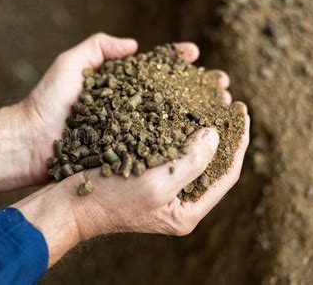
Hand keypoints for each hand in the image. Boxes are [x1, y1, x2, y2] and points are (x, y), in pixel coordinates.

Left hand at [11, 32, 206, 185]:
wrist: (30, 142)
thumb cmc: (47, 101)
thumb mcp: (71, 64)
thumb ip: (98, 46)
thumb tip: (134, 44)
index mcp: (116, 84)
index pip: (152, 68)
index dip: (174, 60)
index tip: (194, 54)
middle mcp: (125, 107)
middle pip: (167, 95)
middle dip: (194, 89)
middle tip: (220, 87)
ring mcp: (125, 131)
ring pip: (166, 121)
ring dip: (193, 116)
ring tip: (217, 111)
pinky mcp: (123, 154)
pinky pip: (153, 147)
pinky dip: (176, 143)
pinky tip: (197, 141)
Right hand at [15, 109, 248, 265]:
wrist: (70, 204)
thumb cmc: (109, 199)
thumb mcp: (156, 184)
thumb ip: (191, 162)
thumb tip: (215, 135)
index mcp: (187, 211)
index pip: (227, 174)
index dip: (238, 142)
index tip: (241, 111)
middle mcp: (179, 200)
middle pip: (213, 163)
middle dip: (224, 132)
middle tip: (229, 102)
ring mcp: (163, 188)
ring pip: (194, 154)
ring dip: (203, 127)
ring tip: (209, 101)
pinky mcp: (147, 175)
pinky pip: (173, 150)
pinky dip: (179, 130)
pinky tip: (179, 111)